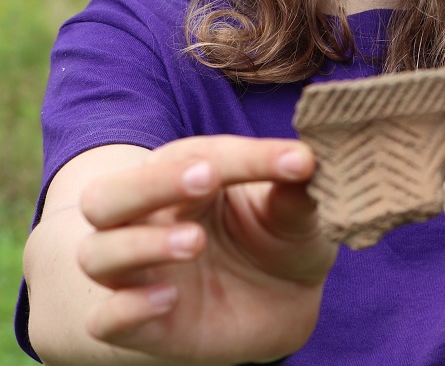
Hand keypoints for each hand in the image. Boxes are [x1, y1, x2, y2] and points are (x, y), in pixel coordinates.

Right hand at [77, 135, 336, 363]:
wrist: (279, 304)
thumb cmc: (279, 239)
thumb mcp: (298, 216)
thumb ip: (296, 192)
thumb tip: (308, 161)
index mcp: (189, 175)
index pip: (204, 156)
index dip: (250, 157)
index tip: (299, 161)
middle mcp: (152, 218)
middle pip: (110, 195)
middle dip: (152, 183)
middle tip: (207, 178)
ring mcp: (140, 273)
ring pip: (99, 252)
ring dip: (142, 244)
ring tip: (194, 241)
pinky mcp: (142, 325)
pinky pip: (106, 319)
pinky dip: (127, 308)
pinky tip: (167, 298)